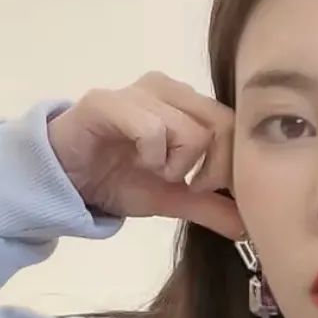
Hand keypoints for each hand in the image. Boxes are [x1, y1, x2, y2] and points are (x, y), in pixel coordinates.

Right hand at [47, 72, 240, 238]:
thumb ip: (212, 208)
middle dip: (211, 168)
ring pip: (192, 130)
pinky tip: (138, 162)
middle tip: (185, 183)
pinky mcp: (109, 101)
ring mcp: (141, 91)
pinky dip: (152, 156)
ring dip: (177, 165)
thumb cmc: (119, 179)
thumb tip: (249, 227)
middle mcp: (171, 90)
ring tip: (154, 170)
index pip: (236, 127)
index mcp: (190, 105)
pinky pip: (152, 129)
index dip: (232, 165)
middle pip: (223, 126)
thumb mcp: (174, 200)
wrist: (67, 179)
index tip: (208, 189)